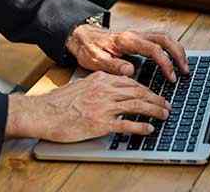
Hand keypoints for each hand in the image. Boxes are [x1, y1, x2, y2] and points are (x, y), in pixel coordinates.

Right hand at [6, 71, 171, 141]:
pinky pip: (127, 124)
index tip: (154, 94)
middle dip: (155, 99)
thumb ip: (99, 85)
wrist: (43, 113)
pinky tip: (150, 129)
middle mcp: (105, 90)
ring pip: (137, 105)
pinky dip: (141, 126)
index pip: (131, 82)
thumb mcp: (81, 85)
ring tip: (164, 114)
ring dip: (154, 110)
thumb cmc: (58, 102)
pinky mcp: (100, 123)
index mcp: (101, 79)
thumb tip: (112, 88)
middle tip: (166, 104)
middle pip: (139, 92)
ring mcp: (104, 107)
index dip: (146, 89)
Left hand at [66, 25, 187, 81]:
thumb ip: (113, 65)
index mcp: (126, 40)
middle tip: (185, 71)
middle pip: (165, 39)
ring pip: (165, 37)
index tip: (171, 77)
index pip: (154, 49)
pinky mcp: (138, 38)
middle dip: (178, 54)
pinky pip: (160, 40)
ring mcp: (138, 35)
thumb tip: (131, 70)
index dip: (166, 63)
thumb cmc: (88, 49)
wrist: (81, 36)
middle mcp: (135, 35)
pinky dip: (170, 48)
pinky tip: (173, 60)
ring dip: (177, 50)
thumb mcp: (95, 60)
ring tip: (184, 66)